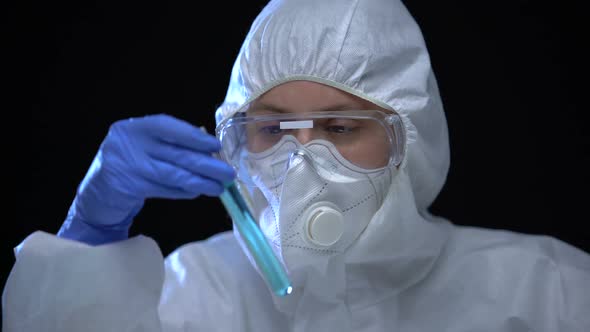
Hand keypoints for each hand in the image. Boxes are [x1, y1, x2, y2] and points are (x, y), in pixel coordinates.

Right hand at [57, 113, 234, 244]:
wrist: (96, 196)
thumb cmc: (128, 166)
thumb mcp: (143, 148)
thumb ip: (168, 145)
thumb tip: (209, 152)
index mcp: (133, 127)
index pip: (167, 126)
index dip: (193, 136)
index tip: (215, 146)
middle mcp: (127, 143)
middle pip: (175, 153)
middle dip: (205, 164)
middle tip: (227, 172)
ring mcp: (125, 165)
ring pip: (172, 174)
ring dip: (199, 181)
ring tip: (219, 187)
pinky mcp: (127, 187)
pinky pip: (163, 189)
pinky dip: (183, 192)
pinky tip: (197, 192)